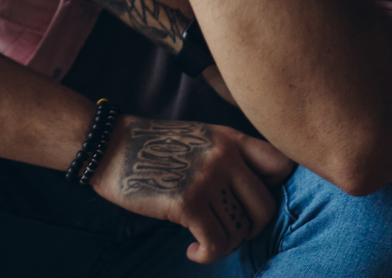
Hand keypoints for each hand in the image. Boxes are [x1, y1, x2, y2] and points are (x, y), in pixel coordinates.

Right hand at [91, 117, 294, 263]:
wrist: (110, 147)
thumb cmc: (154, 146)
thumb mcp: (198, 137)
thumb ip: (229, 155)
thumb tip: (260, 191)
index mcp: (229, 138)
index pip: (281, 163)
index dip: (277, 188)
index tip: (253, 202)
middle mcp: (223, 155)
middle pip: (265, 208)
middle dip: (248, 228)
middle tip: (226, 229)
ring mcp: (206, 178)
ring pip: (239, 231)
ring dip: (223, 243)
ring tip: (203, 239)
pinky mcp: (187, 202)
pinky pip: (216, 244)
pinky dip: (206, 255)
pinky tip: (192, 252)